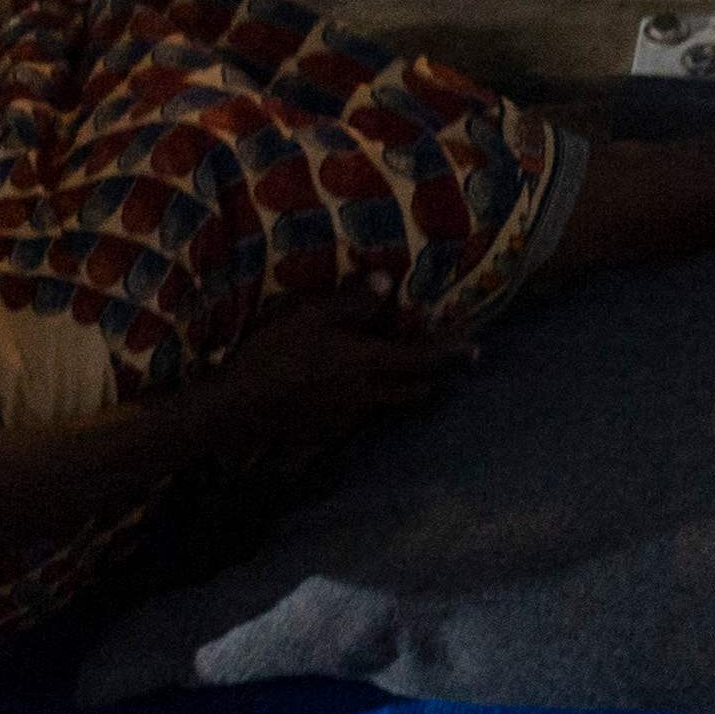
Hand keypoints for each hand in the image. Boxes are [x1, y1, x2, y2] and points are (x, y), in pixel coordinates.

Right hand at [193, 292, 477, 437]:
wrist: (238, 408)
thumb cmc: (273, 354)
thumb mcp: (310, 316)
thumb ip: (352, 301)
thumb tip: (388, 282)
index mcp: (368, 364)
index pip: (422, 358)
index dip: (451, 352)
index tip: (476, 348)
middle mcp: (366, 396)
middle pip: (413, 390)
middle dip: (432, 377)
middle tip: (441, 366)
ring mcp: (346, 418)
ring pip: (387, 405)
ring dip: (400, 391)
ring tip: (398, 375)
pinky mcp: (325, 432)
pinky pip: (358, 416)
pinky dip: (366, 402)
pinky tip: (349, 392)